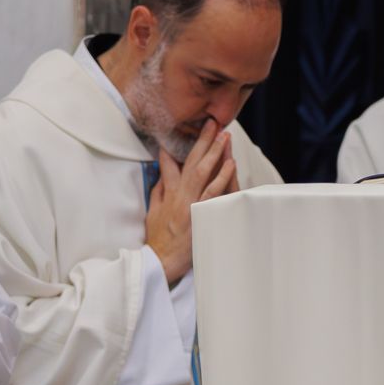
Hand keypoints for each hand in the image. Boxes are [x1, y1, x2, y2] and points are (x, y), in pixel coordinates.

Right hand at [144, 120, 236, 284]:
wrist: (161, 260)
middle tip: (212, 123)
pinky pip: (213, 191)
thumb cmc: (158, 239)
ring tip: (224, 135)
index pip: (168, 164)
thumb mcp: (153, 212)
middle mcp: (178, 194)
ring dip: (214, 151)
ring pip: (203, 171)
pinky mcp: (200, 213)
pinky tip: (230, 163)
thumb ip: (159, 191)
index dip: (173, 147)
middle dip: (202, 140)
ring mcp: (190, 203)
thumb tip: (163, 174)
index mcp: (167, 193)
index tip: (184, 131)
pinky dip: (221, 176)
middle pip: (191, 161)